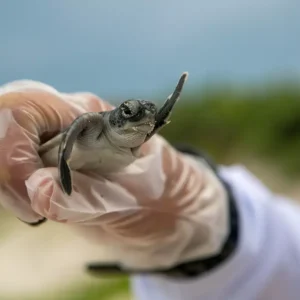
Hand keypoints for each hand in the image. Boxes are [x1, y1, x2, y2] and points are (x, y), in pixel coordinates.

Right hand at [0, 80, 228, 270]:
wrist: (172, 210)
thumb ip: (87, 196)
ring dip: (10, 185)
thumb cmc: (162, 193)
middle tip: (34, 208)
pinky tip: (39, 208)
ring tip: (41, 211)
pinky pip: (15, 174)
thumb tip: (37, 191)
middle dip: (7, 168)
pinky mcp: (50, 169)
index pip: (27, 106)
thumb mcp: (134, 194)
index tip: (32, 191)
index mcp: (91, 116)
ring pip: (6, 151)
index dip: (12, 145)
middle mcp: (66, 125)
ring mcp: (54, 147)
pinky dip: (15, 194)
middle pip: (6, 123)